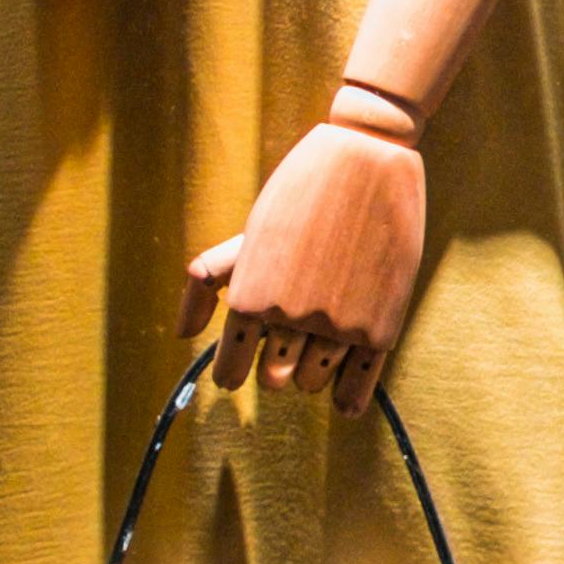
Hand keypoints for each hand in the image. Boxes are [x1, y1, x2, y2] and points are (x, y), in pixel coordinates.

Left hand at [184, 111, 431, 411]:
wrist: (368, 161)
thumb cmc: (299, 192)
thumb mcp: (246, 235)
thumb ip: (205, 283)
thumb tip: (183, 335)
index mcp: (249, 297)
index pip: (231, 369)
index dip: (233, 369)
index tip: (237, 369)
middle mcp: (291, 318)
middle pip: (275, 378)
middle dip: (277, 362)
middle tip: (289, 335)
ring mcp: (338, 325)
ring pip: (313, 382)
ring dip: (313, 369)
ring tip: (321, 337)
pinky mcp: (380, 327)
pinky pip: (358, 387)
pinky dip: (347, 399)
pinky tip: (342, 402)